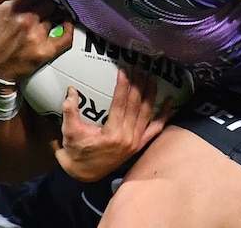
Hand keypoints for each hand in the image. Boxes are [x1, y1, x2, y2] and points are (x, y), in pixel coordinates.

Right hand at [0, 0, 73, 82]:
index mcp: (14, 7)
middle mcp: (27, 20)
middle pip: (50, 1)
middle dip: (49, 1)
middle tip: (48, 3)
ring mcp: (38, 36)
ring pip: (56, 15)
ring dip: (55, 14)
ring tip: (53, 13)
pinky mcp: (45, 51)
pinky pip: (66, 37)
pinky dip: (69, 28)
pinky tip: (67, 22)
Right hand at [56, 67, 172, 181]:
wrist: (84, 174)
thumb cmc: (76, 151)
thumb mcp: (70, 132)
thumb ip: (70, 111)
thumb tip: (71, 90)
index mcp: (112, 134)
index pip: (120, 104)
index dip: (122, 86)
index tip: (123, 70)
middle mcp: (127, 138)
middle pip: (136, 105)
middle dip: (138, 84)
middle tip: (138, 67)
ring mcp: (136, 142)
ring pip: (147, 113)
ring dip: (151, 93)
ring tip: (152, 76)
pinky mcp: (140, 145)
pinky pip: (156, 128)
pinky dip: (164, 115)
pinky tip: (170, 100)